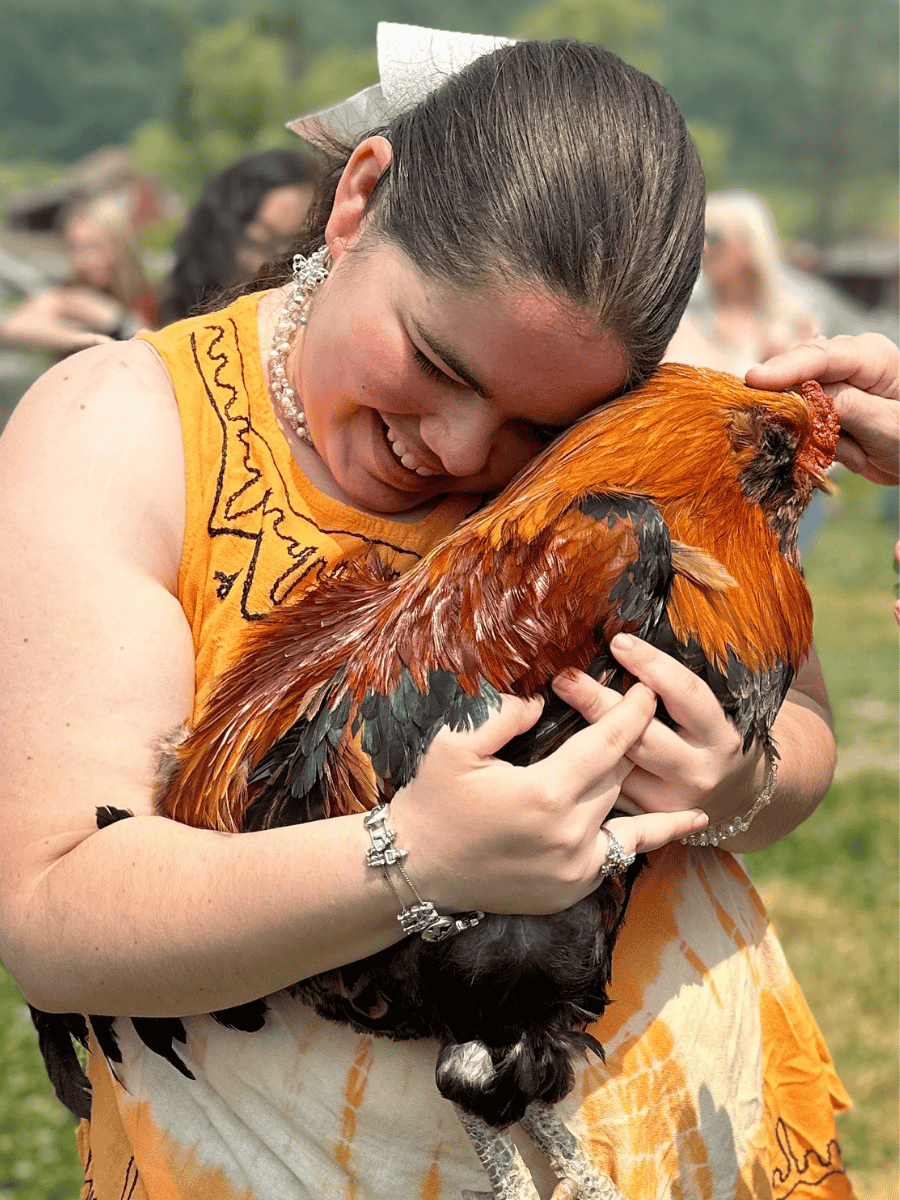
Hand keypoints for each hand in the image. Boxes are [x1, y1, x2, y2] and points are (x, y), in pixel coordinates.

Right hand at [390, 682, 706, 916]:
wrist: (416, 869)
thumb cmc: (432, 800)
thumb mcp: (455, 744)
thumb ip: (504, 714)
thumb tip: (542, 702)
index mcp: (546, 791)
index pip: (608, 741)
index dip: (632, 711)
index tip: (647, 688)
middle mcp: (571, 833)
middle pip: (619, 775)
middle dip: (631, 740)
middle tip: (644, 709)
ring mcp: (575, 868)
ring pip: (624, 812)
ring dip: (641, 786)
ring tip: (680, 772)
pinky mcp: (571, 889)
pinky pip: (621, 853)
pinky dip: (653, 836)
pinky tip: (690, 823)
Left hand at [553, 634, 766, 827]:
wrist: (727, 790)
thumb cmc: (704, 732)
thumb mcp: (701, 708)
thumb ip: (670, 685)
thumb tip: (623, 646)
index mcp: (717, 734)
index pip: (685, 692)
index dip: (652, 665)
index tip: (618, 643)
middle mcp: (699, 769)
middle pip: (644, 734)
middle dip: (602, 702)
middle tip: (566, 676)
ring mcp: (673, 798)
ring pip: (623, 763)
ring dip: (587, 733)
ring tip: (556, 703)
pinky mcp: (648, 813)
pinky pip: (613, 785)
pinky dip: (587, 763)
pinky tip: (560, 744)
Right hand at [745, 333, 899, 484]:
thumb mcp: (886, 424)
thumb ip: (844, 406)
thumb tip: (800, 397)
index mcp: (871, 356)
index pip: (821, 355)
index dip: (785, 367)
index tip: (754, 380)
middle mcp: (849, 364)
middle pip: (800, 377)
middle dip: (800, 412)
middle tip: (821, 441)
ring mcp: (837, 387)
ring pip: (799, 408)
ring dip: (821, 437)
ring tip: (860, 452)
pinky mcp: (829, 410)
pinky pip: (806, 427)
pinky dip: (824, 447)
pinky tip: (857, 453)